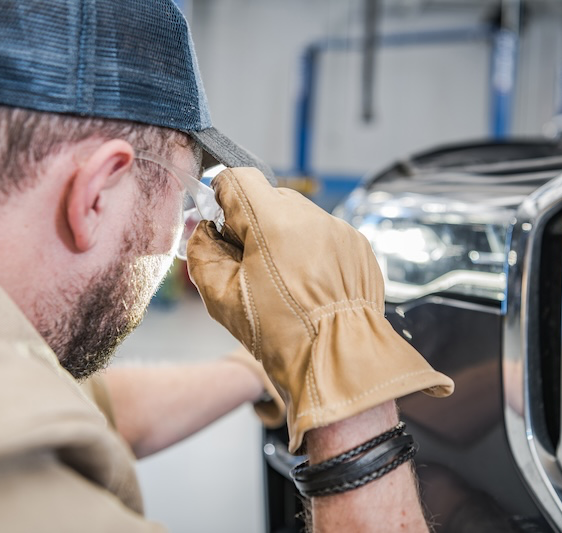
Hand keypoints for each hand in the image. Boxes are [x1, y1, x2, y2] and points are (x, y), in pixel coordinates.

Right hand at [186, 167, 452, 451]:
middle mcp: (312, 217)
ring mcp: (340, 231)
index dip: (223, 198)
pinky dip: (313, 253)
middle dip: (254, 224)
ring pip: (299, 219)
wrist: (339, 361)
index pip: (239, 178)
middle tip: (247, 263)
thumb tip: (205, 232)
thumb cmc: (282, 335)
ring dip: (285, 239)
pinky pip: (326, 237)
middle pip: (270, 199)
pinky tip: (309, 287)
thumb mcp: (221, 297)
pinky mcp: (359, 248)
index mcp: (274, 223)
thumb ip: (203, 253)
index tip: (221, 221)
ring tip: (283, 283)